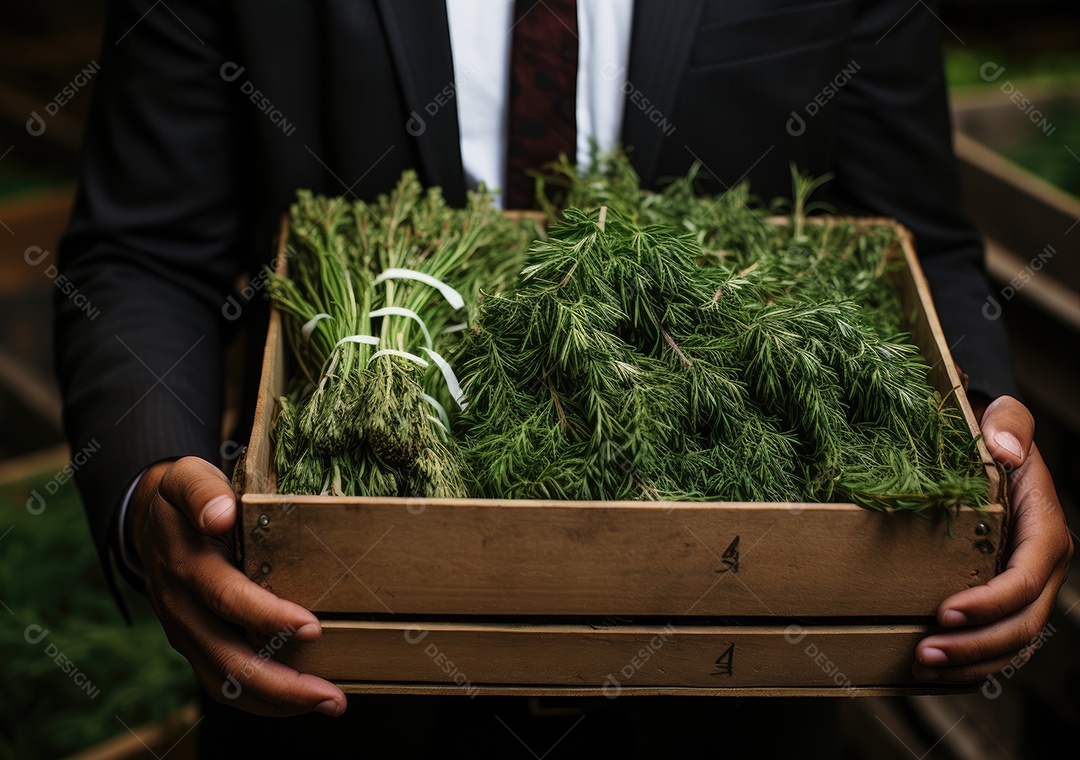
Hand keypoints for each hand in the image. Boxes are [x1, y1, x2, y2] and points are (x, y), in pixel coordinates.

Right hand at [128, 456, 346, 715]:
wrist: (146, 519)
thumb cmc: (180, 496)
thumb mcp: (185, 478)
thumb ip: (201, 493)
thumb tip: (219, 514)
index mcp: (187, 567)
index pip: (227, 600)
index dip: (268, 617)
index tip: (313, 627)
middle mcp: (182, 609)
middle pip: (228, 659)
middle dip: (282, 683)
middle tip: (332, 695)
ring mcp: (186, 632)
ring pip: (225, 683)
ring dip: (277, 701)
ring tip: (330, 703)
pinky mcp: (194, 644)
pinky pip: (223, 682)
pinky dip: (262, 699)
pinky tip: (300, 700)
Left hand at [912, 396, 1072, 681]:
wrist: (989, 449)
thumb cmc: (993, 434)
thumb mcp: (1003, 418)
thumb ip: (1009, 424)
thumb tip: (1006, 449)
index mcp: (1044, 530)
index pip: (1025, 578)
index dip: (991, 602)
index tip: (945, 611)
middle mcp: (1041, 567)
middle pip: (1021, 622)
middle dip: (975, 644)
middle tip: (924, 651)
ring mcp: (1026, 588)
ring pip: (1012, 643)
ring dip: (971, 663)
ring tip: (924, 666)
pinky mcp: (1004, 599)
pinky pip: (998, 643)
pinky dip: (972, 663)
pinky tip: (935, 670)